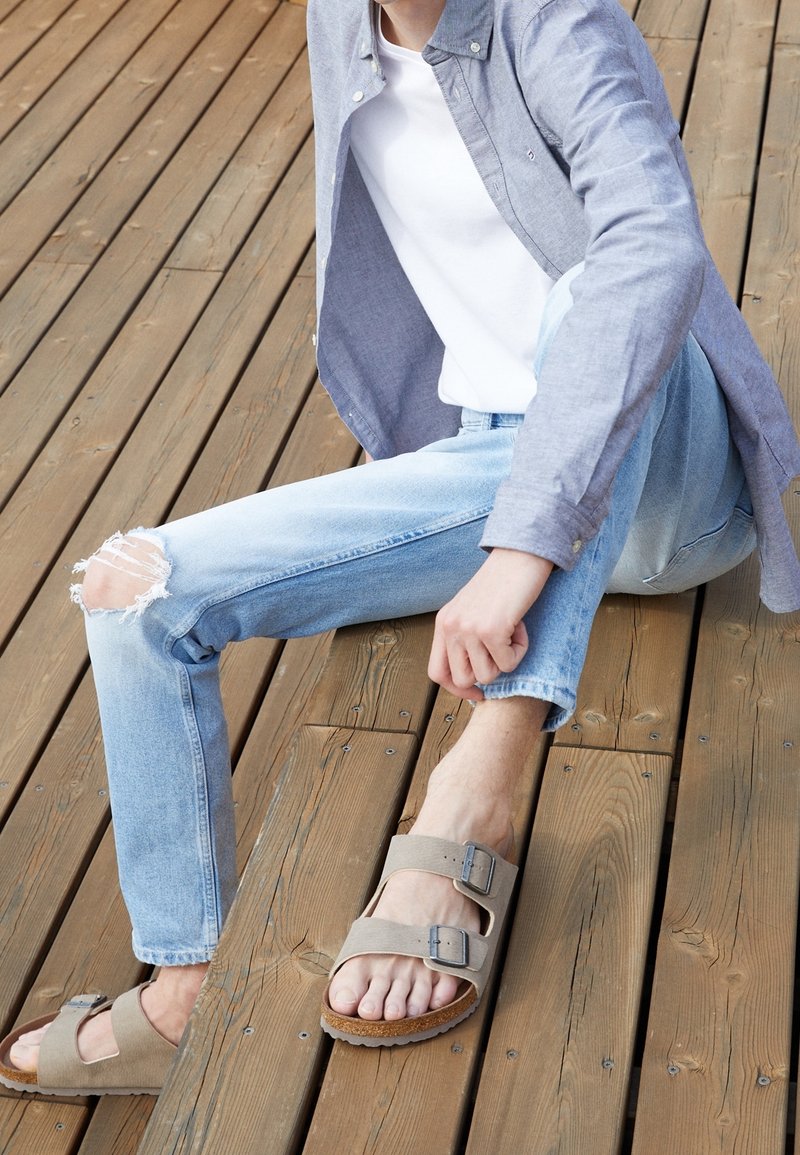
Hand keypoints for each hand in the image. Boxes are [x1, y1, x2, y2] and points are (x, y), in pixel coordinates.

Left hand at [428, 549, 553, 699]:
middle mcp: (450, 627)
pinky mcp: (491, 630)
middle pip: (462, 680)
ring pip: (487, 676)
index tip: (477, 692)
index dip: (456, 689)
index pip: (436, 673)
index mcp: (443, 623)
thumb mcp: (471, 611)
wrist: (520, 556)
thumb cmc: (502, 584)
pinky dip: (521, 650)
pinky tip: (521, 626)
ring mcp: (469, 629)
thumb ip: (464, 638)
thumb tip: (473, 679)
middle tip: (502, 651)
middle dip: (487, 673)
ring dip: (506, 660)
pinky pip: (508, 663)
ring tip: (511, 633)